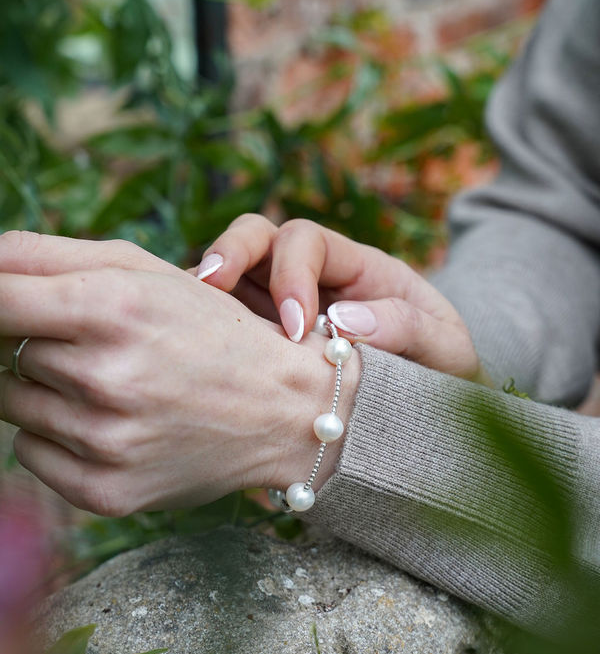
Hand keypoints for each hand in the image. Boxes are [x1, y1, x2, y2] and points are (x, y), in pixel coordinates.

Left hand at [0, 233, 358, 513]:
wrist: (281, 410)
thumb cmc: (207, 330)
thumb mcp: (144, 272)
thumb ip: (46, 255)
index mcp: (112, 307)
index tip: (9, 307)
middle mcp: (105, 375)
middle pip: (8, 351)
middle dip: (43, 344)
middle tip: (108, 349)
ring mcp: (104, 440)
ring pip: (13, 403)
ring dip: (49, 390)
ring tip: (116, 386)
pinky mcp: (104, 491)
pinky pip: (28, 452)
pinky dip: (57, 436)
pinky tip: (114, 424)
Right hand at [194, 215, 486, 381]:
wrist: (427, 415)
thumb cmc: (441, 374)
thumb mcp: (446, 349)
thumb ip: (407, 327)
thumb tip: (345, 322)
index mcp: (356, 269)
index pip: (306, 241)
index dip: (291, 272)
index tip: (296, 327)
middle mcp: (310, 279)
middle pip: (257, 238)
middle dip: (230, 254)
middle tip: (210, 289)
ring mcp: (276, 308)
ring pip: (228, 277)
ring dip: (204, 292)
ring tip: (186, 322)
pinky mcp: (256, 343)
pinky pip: (220, 323)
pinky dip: (201, 328)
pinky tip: (190, 352)